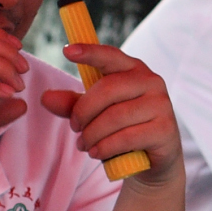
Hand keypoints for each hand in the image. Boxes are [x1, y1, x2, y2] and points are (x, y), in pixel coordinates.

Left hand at [41, 43, 183, 185]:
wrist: (155, 159)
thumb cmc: (123, 128)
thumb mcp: (96, 113)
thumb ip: (73, 104)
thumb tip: (46, 98)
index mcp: (134, 70)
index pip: (110, 55)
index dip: (90, 52)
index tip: (67, 51)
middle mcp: (152, 82)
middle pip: (107, 90)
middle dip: (83, 112)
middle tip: (74, 128)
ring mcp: (161, 105)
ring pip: (115, 117)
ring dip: (92, 135)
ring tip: (84, 145)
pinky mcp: (165, 129)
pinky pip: (126, 137)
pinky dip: (105, 148)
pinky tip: (97, 153)